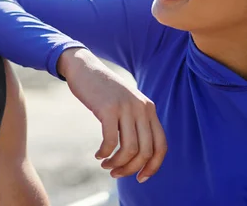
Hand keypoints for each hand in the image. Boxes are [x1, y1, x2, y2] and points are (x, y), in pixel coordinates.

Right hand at [58, 48, 166, 182]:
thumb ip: (136, 122)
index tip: (140, 178)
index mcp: (149, 109)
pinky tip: (98, 155)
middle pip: (145, 151)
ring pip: (129, 149)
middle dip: (131, 169)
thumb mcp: (126, 104)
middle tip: (115, 173)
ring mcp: (125, 107)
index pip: (161, 145)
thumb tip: (138, 156)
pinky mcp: (108, 108)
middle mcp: (141, 108)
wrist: (84, 68)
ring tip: (105, 165)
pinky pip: (110, 140)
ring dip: (117, 164)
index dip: (153, 166)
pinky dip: (105, 153)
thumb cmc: (103, 91)